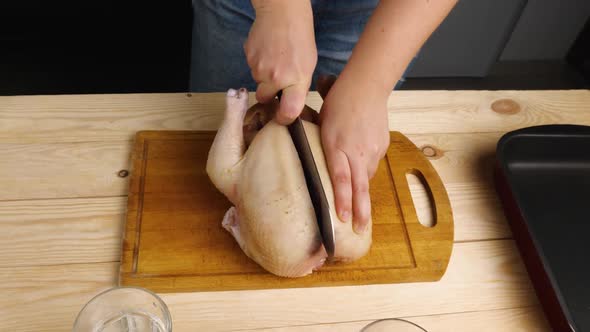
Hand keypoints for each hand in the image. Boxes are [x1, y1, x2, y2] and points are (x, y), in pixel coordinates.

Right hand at [245, 0, 316, 123]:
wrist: (282, 12)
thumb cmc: (300, 38)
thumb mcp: (308, 66)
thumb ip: (298, 87)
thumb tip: (288, 103)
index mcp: (297, 80)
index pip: (288, 112)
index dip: (284, 119)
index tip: (283, 118)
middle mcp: (276, 78)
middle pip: (265, 98)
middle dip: (268, 93)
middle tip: (277, 80)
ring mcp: (260, 68)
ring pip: (258, 82)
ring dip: (264, 75)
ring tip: (275, 58)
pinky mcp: (249, 58)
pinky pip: (252, 68)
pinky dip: (258, 63)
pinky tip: (267, 51)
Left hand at [319, 77, 389, 233]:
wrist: (367, 85)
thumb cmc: (338, 100)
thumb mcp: (321, 121)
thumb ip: (315, 140)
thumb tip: (302, 147)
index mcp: (337, 145)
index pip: (340, 178)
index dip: (342, 200)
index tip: (342, 218)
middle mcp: (356, 151)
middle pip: (360, 186)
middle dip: (361, 211)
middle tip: (360, 230)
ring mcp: (372, 149)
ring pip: (366, 177)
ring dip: (361, 193)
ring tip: (359, 213)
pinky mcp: (381, 145)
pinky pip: (372, 164)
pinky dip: (365, 172)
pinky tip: (361, 175)